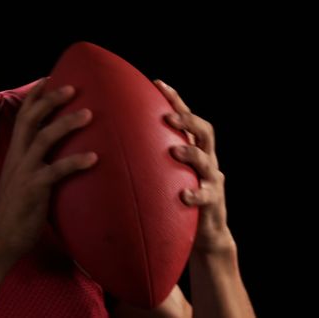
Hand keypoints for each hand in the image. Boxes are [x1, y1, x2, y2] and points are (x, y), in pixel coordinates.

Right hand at [0, 78, 97, 262]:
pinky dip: (76, 161)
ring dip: (67, 123)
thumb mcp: (25, 180)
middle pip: (30, 119)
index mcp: (15, 154)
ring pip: (44, 138)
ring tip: (89, 114)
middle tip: (73, 87)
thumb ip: (39, 164)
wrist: (0, 240)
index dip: (34, 97)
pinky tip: (94, 158)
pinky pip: (56, 170)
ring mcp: (24, 172)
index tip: (49, 78)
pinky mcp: (33, 189)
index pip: (21, 117)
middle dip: (50, 100)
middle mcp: (17, 158)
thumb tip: (60, 155)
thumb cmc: (17, 211)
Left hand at [156, 79, 235, 254]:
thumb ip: (146, 158)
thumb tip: (105, 143)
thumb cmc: (174, 202)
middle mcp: (206, 160)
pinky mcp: (214, 202)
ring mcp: (212, 180)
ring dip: (191, 153)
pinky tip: (184, 195)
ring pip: (207, 160)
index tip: (157, 83)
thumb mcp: (163, 175)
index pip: (186, 118)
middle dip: (188, 120)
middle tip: (169, 117)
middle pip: (205, 131)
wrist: (204, 235)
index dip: (175, 99)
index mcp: (193, 149)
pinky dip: (196, 194)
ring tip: (175, 150)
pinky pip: (207, 196)